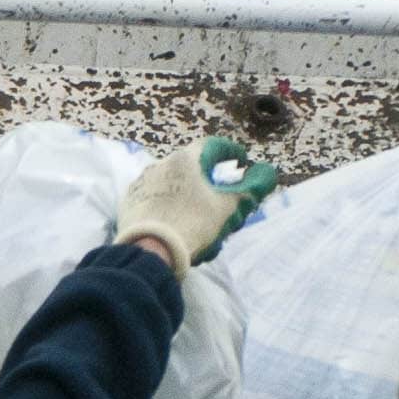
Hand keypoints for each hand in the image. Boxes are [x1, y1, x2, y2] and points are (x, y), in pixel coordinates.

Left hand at [113, 137, 269, 271]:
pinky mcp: (130, 204)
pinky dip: (173, 212)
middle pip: (194, 170)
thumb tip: (268, 171)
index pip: (214, 146)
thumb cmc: (192, 224)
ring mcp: (142, 184)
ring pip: (176, 189)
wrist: (147, 252)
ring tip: (203, 226)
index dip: (232, 152)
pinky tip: (180, 230)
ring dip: (192, 203)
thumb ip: (252, 188)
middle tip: (224, 203)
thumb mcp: (229, 208)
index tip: (241, 162)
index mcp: (186, 159)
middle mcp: (161, 164)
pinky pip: (158, 202)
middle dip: (212, 186)